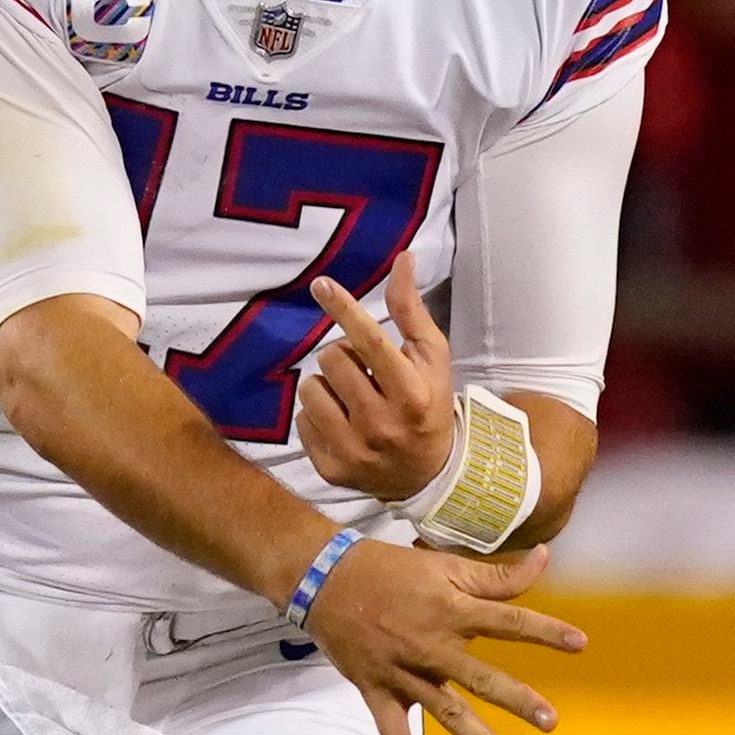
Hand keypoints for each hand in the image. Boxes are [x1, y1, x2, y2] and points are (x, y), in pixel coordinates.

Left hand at [295, 262, 452, 501]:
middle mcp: (382, 424)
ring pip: (310, 387)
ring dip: (327, 385)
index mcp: (412, 394)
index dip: (344, 308)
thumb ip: (412, 311)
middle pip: (331, 358)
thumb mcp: (432, 358)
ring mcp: (354, 450)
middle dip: (343, 356)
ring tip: (352, 398)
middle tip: (364, 372)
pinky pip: (302, 419)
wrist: (428, 476)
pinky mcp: (330, 468)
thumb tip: (403, 259)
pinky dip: (319, 416)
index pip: (370, 342)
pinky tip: (343, 424)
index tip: (321, 285)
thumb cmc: (429, 404)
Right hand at [301, 541, 582, 734]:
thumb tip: (544, 558)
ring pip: (445, 710)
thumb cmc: (387, 568)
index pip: (507, 620)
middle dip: (516, 699)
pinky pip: (391, 733)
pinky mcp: (377, 690)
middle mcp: (431, 644)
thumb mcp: (441, 562)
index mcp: (450, 608)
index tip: (580, 643)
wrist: (321, 577)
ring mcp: (403, 672)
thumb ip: (495, 573)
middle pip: (480, 676)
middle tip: (549, 721)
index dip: (544, 631)